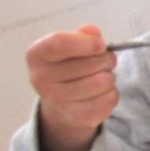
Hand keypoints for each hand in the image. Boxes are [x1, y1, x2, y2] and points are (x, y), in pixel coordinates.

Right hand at [26, 25, 117, 150]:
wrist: (60, 102)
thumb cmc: (68, 66)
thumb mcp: (71, 44)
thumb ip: (83, 35)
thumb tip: (93, 33)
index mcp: (37, 55)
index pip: (59, 43)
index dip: (86, 43)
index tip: (101, 44)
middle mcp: (40, 79)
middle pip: (88, 64)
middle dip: (106, 59)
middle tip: (106, 60)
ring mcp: (56, 101)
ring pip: (102, 82)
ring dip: (110, 77)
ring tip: (102, 76)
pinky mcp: (75, 117)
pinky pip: (108, 99)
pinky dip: (112, 93)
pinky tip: (102, 92)